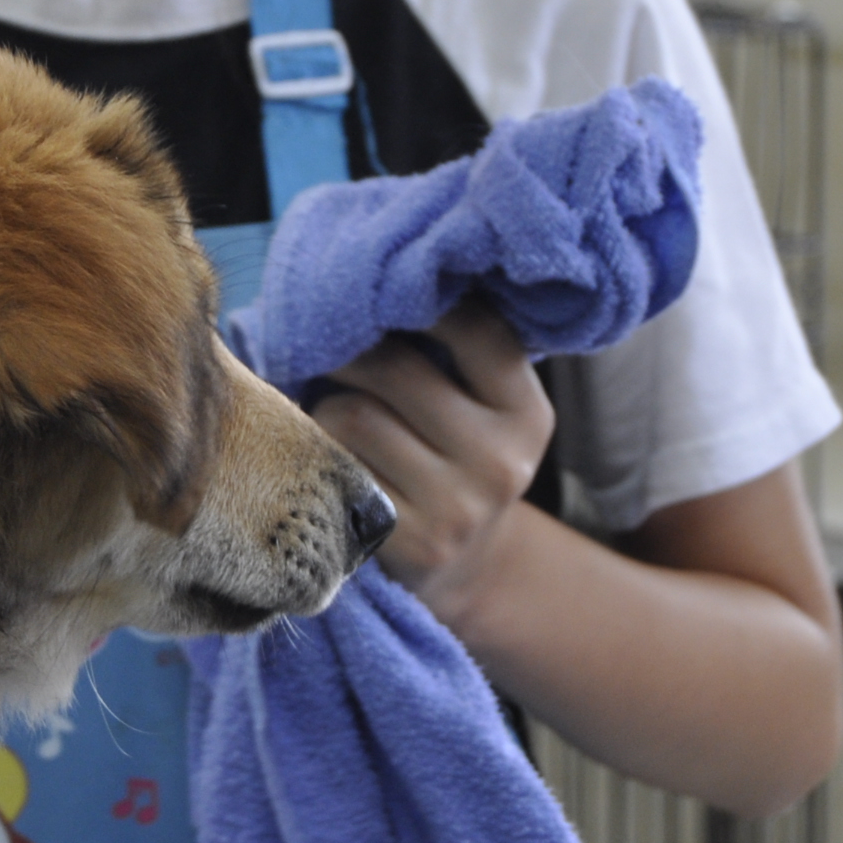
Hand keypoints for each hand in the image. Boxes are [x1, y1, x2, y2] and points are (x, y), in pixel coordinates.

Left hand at [306, 301, 552, 618]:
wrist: (464, 567)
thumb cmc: (453, 457)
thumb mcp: (480, 407)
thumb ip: (451, 352)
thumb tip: (374, 276)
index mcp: (527, 413)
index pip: (474, 329)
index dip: (416, 300)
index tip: (380, 292)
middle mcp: (502, 462)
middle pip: (393, 368)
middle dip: (348, 352)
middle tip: (327, 349)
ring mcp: (456, 509)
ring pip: (353, 415)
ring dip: (324, 406)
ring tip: (332, 412)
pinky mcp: (404, 543)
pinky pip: (333, 467)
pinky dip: (316, 452)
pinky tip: (324, 457)